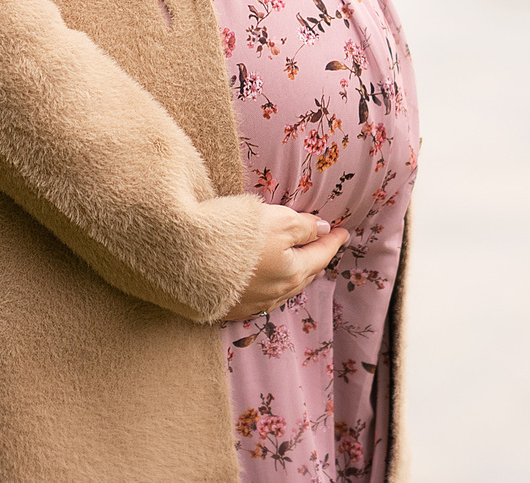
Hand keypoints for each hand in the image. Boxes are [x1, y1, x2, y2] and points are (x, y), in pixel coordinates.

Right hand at [227, 203, 348, 320]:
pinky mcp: (228, 308)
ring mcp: (250, 304)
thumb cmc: (236, 235)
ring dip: (295, 274)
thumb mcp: (277, 220)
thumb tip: (323, 230)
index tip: (344, 233)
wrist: (185, 260)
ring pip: (283, 289)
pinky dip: (272, 286)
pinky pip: (260, 298)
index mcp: (292, 272)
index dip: (333, 242)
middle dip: (316, 260)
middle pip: (304, 275)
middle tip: (325, 247)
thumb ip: (304, 226)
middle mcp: (275, 294)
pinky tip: (268, 282)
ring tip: (302, 264)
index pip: (320, 255)